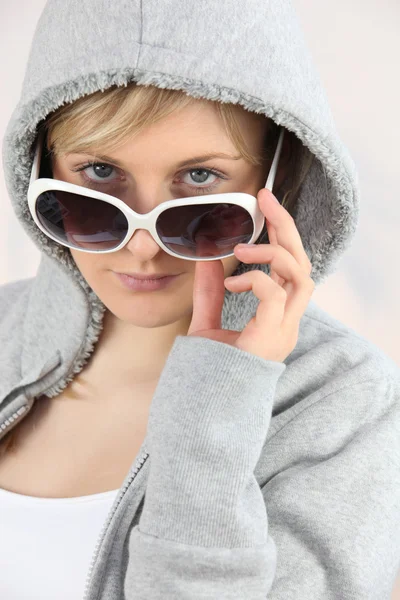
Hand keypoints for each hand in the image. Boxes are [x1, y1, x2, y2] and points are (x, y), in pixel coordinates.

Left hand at [186, 188, 314, 362]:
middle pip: (302, 263)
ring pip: (300, 275)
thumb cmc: (211, 370)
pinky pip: (275, 296)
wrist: (204, 406)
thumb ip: (210, 291)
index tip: (264, 205)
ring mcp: (283, 329)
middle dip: (286, 227)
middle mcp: (287, 320)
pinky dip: (256, 280)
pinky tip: (234, 281)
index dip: (282, 234)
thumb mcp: (207, 322)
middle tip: (266, 199)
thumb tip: (206, 258)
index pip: (291, 266)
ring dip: (272, 253)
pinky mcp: (272, 337)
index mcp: (277, 315)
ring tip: (242, 249)